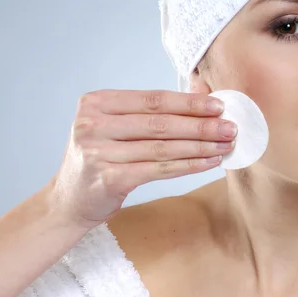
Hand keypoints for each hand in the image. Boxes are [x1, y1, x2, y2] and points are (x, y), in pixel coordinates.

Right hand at [47, 89, 236, 229]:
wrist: (68, 200)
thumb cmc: (97, 159)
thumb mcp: (110, 127)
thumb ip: (146, 112)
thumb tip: (200, 96)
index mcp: (94, 103)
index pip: (151, 99)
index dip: (187, 102)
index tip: (218, 105)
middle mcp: (92, 124)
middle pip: (158, 122)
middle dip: (199, 124)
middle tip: (230, 127)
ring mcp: (98, 152)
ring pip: (161, 147)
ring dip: (199, 146)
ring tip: (225, 145)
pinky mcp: (108, 178)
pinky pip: (157, 170)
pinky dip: (187, 166)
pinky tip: (208, 163)